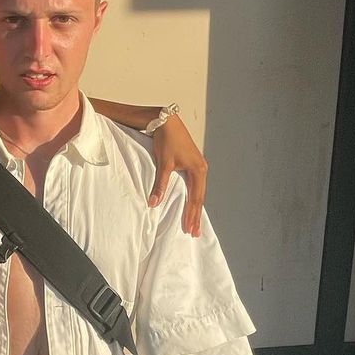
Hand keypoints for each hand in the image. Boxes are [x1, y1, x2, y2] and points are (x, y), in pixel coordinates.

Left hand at [148, 115, 206, 236]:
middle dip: (196, 216)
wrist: (167, 122)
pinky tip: (191, 204)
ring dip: (195, 207)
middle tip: (194, 233)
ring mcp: (199, 166)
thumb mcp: (163, 163)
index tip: (190, 230)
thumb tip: (153, 203)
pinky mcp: (193, 164)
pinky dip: (193, 197)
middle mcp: (202, 169)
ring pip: (198, 192)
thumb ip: (160, 184)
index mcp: (198, 170)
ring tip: (193, 223)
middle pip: (199, 198)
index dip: (192, 215)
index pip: (195, 199)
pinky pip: (196, 185)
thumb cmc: (166, 140)